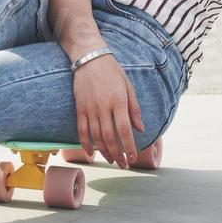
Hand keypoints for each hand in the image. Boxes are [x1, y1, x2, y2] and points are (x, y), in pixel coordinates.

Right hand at [72, 51, 144, 167]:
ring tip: (112, 161)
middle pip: (110, 137)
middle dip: (118, 154)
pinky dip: (85, 143)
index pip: (124, 130)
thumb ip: (134, 108)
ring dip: (104, 151)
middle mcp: (103, 107)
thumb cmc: (112, 71)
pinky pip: (82, 130)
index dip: (129, 146)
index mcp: (118, 101)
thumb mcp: (128, 86)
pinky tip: (91, 153)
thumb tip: (141, 129)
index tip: (133, 158)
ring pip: (96, 136)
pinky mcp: (80, 108)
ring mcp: (89, 109)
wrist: (89, 58)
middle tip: (123, 164)